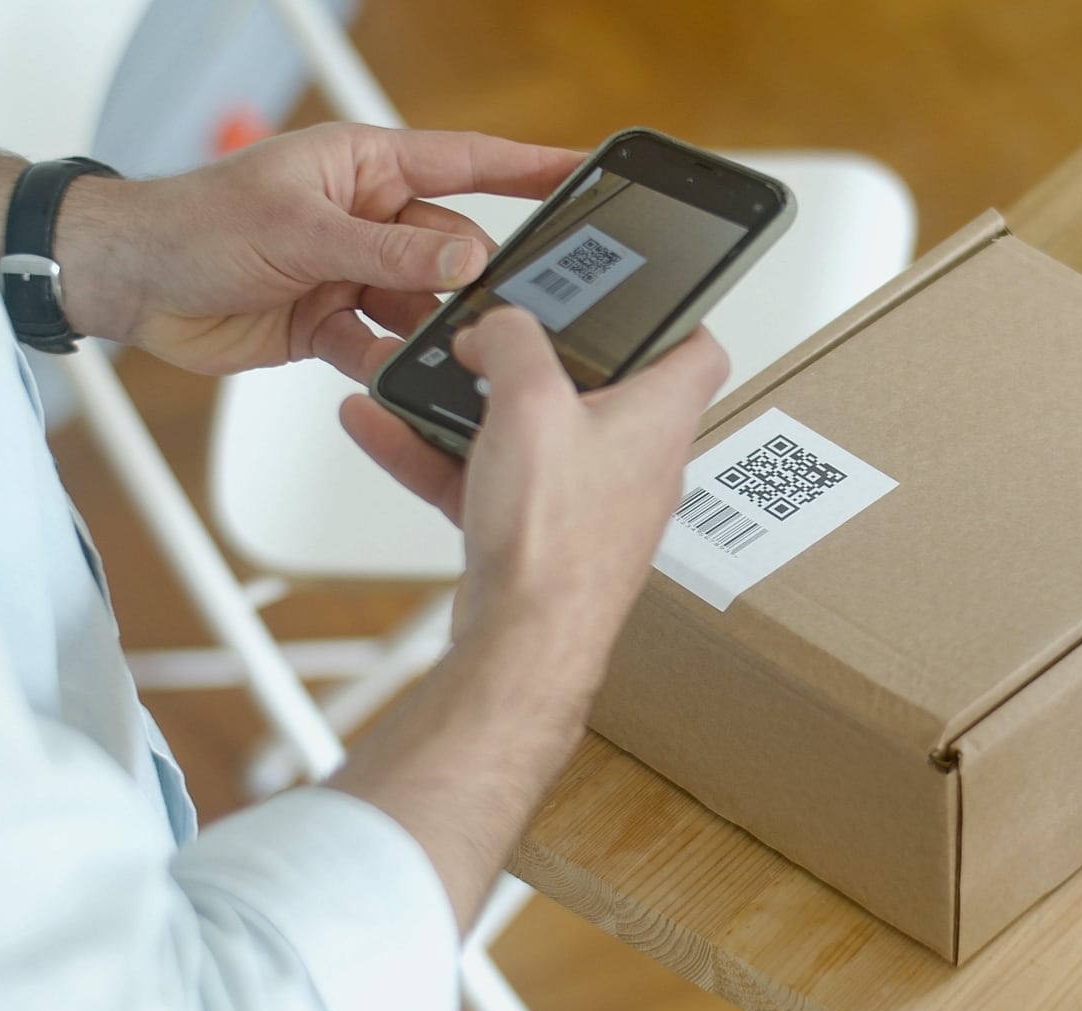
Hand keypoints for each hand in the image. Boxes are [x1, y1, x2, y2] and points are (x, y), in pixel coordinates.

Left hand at [53, 123, 582, 376]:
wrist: (129, 282)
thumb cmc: (192, 224)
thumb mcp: (301, 230)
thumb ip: (389, 250)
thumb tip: (465, 254)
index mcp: (365, 168)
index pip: (467, 163)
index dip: (529, 167)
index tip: (584, 173)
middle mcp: (367, 218)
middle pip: (451, 248)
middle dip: (475, 279)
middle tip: (507, 306)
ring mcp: (353, 273)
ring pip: (423, 305)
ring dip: (430, 330)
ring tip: (444, 350)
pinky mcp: (336, 323)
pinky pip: (385, 346)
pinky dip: (390, 364)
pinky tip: (393, 373)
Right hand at [341, 306, 728, 666]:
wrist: (521, 645)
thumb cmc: (555, 543)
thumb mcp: (530, 404)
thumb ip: (513, 341)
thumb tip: (497, 328)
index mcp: (658, 419)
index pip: (697, 350)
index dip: (672, 314)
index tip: (630, 295)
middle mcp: (632, 461)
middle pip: (598, 386)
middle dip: (538, 356)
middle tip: (496, 333)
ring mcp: (585, 500)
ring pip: (531, 433)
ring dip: (471, 403)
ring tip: (422, 377)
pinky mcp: (539, 533)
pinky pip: (487, 476)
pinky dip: (439, 452)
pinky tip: (384, 427)